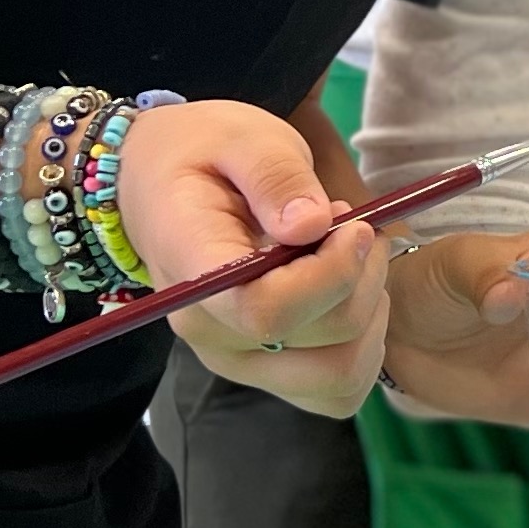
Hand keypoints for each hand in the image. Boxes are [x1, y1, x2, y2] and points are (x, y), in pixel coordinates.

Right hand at [118, 99, 390, 418]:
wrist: (158, 182)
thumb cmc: (201, 154)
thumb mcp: (243, 137)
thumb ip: (276, 176)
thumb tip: (312, 225)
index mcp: (195, 273)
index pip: (268, 312)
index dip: (332, 276)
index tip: (354, 226)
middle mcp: (210, 332)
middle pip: (323, 339)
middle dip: (363, 277)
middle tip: (354, 225)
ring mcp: (236, 359)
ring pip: (340, 374)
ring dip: (370, 313)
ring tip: (350, 257)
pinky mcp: (264, 370)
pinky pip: (336, 390)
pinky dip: (364, 345)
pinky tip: (351, 293)